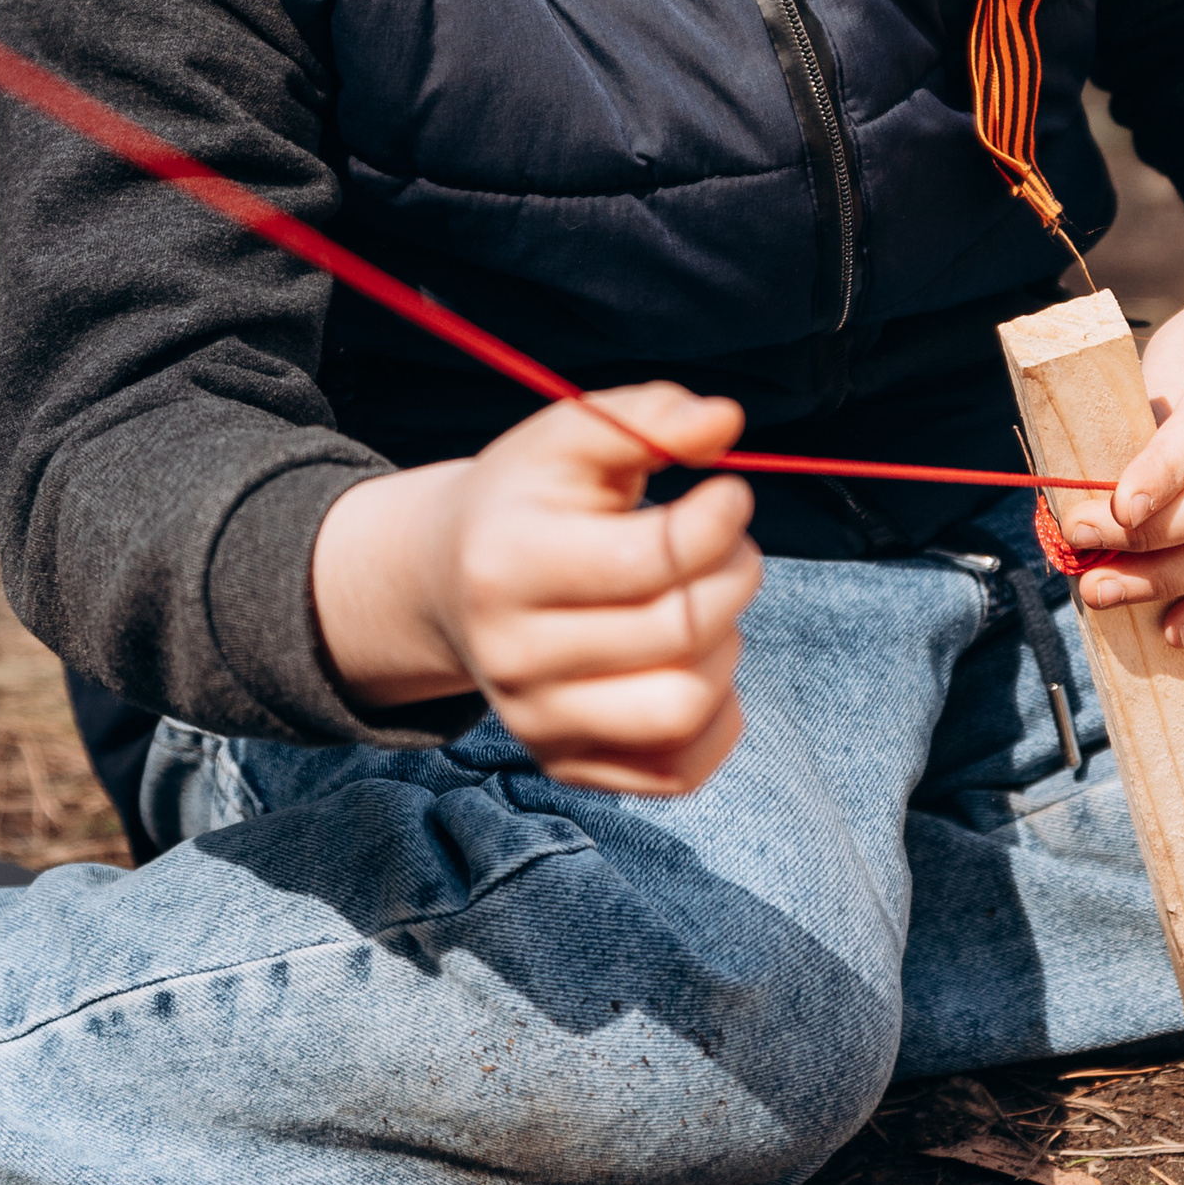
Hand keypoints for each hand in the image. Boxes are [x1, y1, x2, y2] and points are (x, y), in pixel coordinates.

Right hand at [309, 384, 757, 793]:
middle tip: (728, 545)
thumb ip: (647, 415)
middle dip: (734, 575)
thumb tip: (725, 421)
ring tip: (702, 603)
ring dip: (725, 646)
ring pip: (685, 708)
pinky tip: (697, 660)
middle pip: (678, 633)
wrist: (449, 580)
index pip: (648, 561)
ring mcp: (536, 723)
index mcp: (506, 562)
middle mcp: (512, 656)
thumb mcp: (569, 435)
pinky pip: (680, 769)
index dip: (718, 522)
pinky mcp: (566, 766)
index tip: (730, 493)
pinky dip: (718, 716)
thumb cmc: (526, 500)